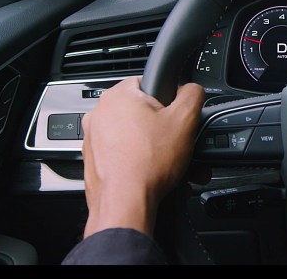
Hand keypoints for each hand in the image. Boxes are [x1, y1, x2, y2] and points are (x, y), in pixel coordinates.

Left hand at [80, 77, 203, 237]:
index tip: (176, 115)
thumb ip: (192, 94)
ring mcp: (94, 139)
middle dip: (164, 128)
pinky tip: (154, 174)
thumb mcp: (185, 120)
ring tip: (171, 163)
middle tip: (178, 143)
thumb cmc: (147, 164)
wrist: (125, 204)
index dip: (168, 99)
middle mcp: (99, 114)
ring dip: (154, 147)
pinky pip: (123, 154)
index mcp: (118, 95)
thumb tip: (192, 88)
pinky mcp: (95, 161)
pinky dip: (139, 161)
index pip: (148, 82)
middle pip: (142, 112)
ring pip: (134, 135)